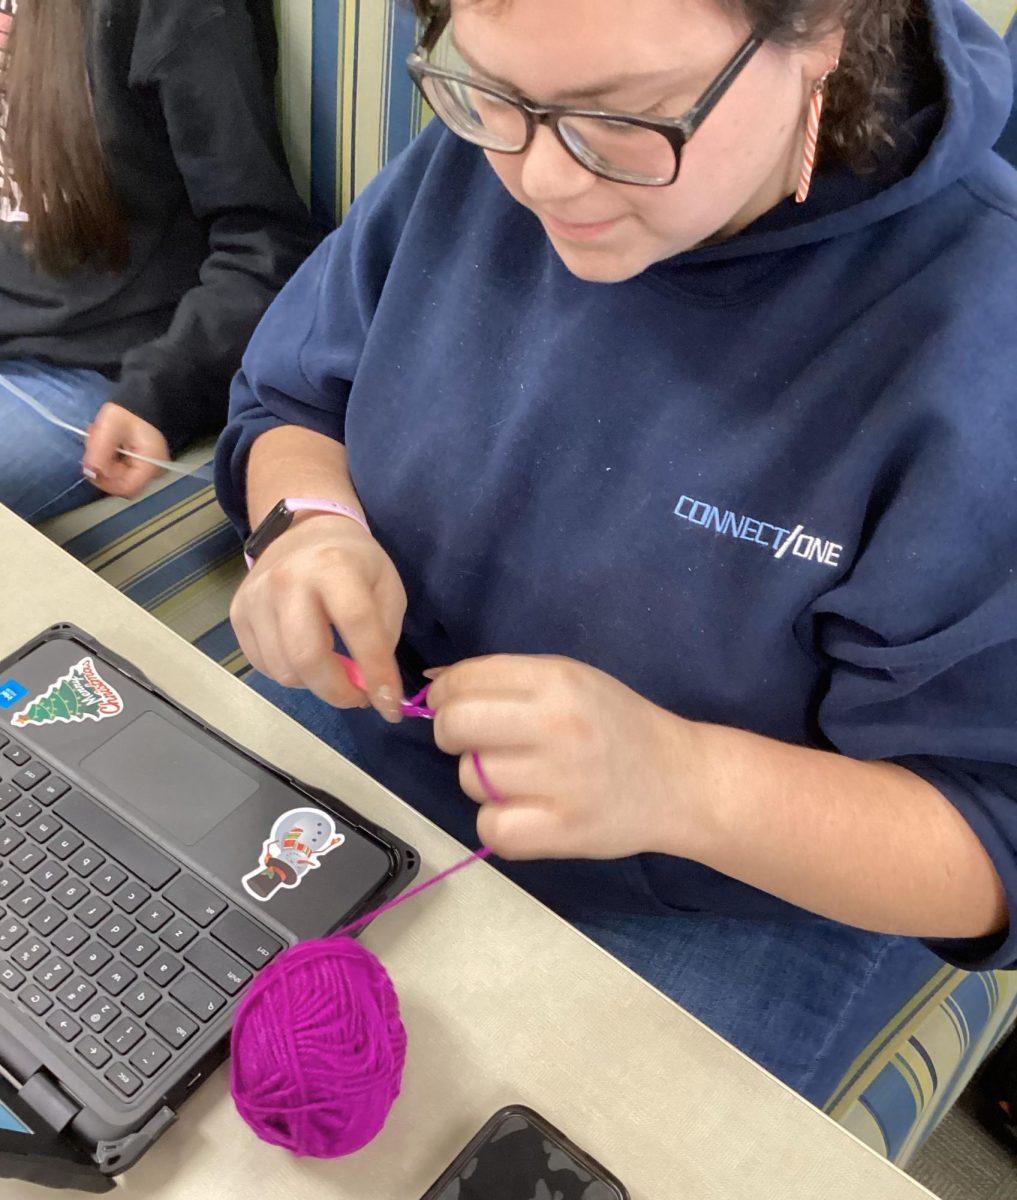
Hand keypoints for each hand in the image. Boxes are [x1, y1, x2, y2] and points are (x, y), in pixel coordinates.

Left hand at [82, 403, 169, 497]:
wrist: (139, 400)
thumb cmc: (128, 411)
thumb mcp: (109, 426)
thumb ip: (98, 451)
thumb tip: (89, 473)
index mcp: (151, 465)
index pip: (127, 488)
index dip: (106, 482)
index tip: (91, 466)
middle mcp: (151, 471)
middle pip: (120, 482)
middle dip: (102, 467)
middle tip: (93, 444)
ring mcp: (145, 468)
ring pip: (116, 476)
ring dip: (101, 460)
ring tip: (97, 438)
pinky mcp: (138, 463)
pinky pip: (118, 468)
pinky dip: (106, 457)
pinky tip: (103, 441)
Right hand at [229, 512, 406, 720]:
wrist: (303, 531)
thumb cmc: (354, 562)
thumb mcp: (387, 586)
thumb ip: (383, 636)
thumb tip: (372, 687)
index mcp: (333, 566)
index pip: (357, 626)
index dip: (375, 672)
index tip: (389, 705)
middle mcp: (287, 581)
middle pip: (306, 657)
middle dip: (337, 691)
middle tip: (358, 697)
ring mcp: (256, 598)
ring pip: (283, 669)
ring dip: (314, 684)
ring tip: (334, 670)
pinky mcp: (238, 613)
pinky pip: (263, 664)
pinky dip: (290, 673)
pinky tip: (306, 657)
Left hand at [427, 655, 701, 859]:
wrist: (681, 780)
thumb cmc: (619, 725)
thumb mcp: (573, 680)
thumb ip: (507, 678)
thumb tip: (433, 682)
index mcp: (558, 680)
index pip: (466, 679)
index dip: (445, 694)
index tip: (452, 706)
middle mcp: (556, 725)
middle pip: (456, 726)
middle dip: (453, 734)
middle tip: (478, 743)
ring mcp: (560, 781)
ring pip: (470, 779)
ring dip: (483, 781)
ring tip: (521, 779)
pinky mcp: (562, 830)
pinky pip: (491, 828)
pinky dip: (500, 824)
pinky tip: (527, 813)